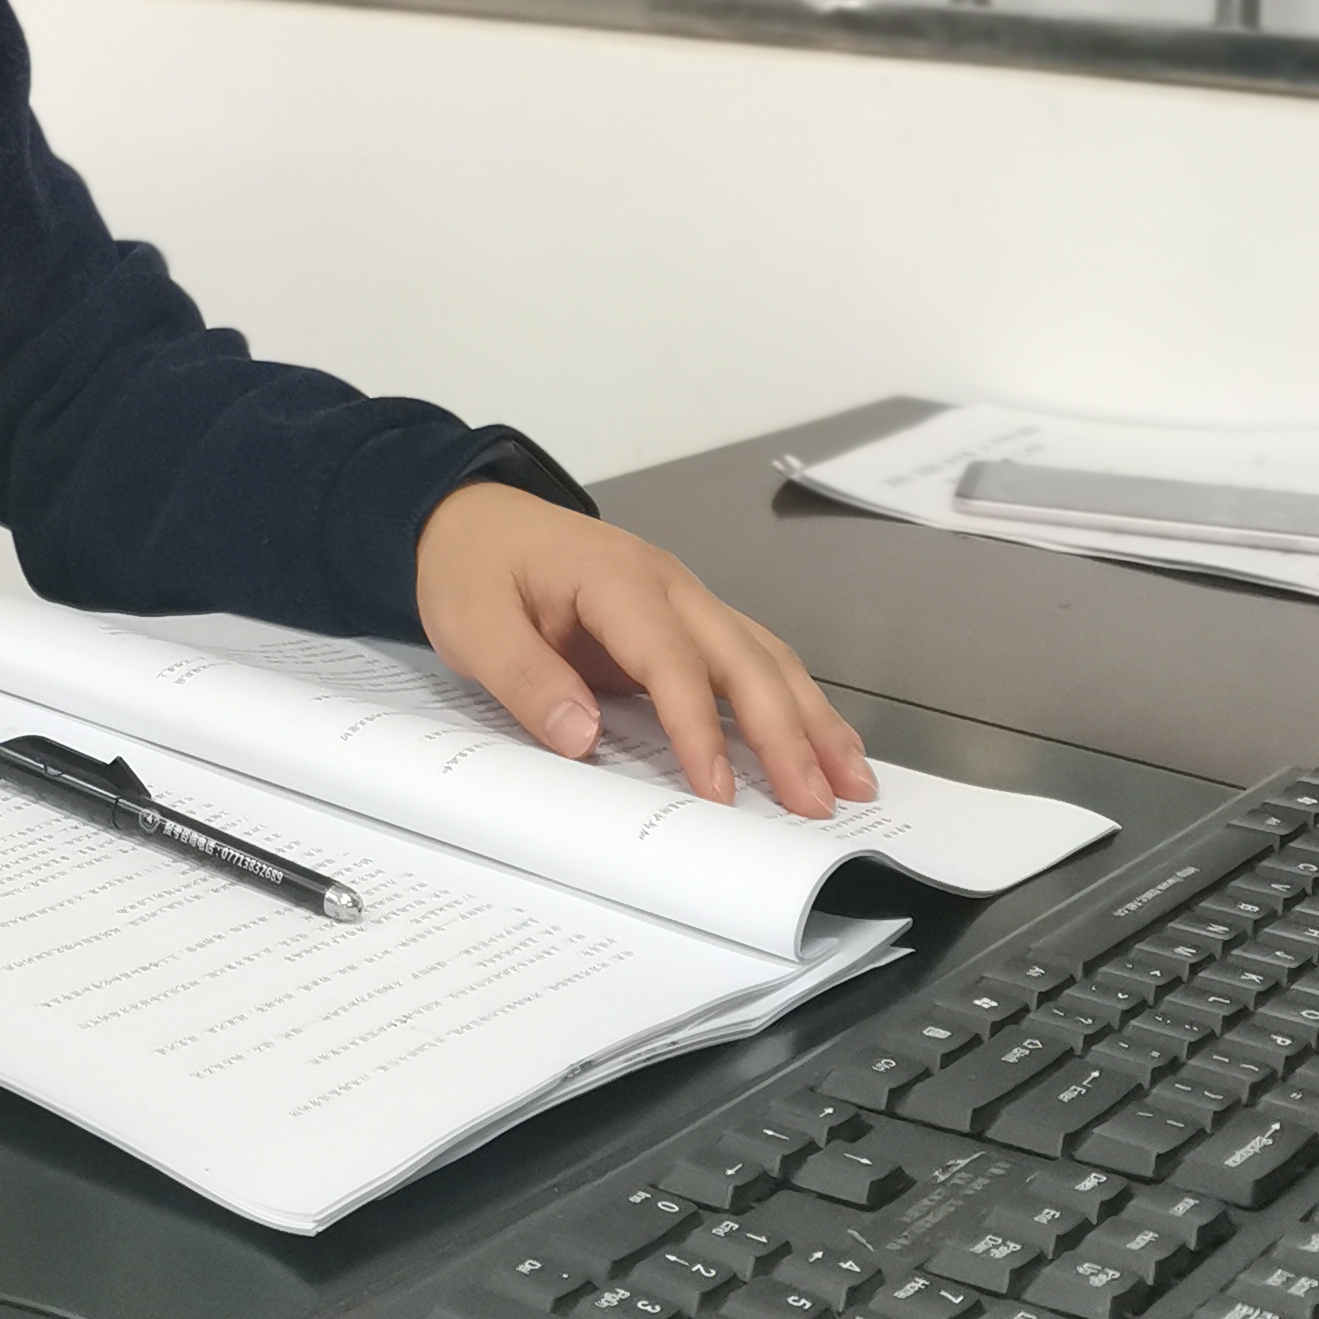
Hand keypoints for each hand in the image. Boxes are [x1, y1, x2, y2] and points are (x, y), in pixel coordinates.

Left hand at [413, 484, 874, 819]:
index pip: (671, 660)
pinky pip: (750, 656)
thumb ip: (526, 679)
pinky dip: (791, 700)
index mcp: (614, 578)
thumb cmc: (472, 567)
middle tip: (817, 801)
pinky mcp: (682, 618)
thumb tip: (583, 738)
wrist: (467, 516)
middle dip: (786, 732)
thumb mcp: (472, 623)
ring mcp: (681, 597)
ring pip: (764, 656)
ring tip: (851, 779)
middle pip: (743, 658)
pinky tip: (818, 740)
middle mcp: (666, 583)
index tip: (717, 790)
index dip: (698, 728)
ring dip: (810, 718)